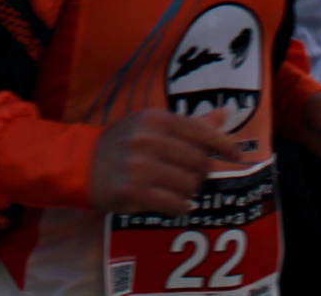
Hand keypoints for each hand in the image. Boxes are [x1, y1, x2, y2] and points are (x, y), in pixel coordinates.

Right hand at [88, 108, 238, 215]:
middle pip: (198, 161)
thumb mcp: (152, 124)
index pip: (200, 132)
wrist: (83, 163)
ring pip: (189, 185)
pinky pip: (174, 204)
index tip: (237, 155)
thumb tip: (226, 114)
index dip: (223, 145)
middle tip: (189, 176)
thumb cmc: (124, 142)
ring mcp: (140, 166)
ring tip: (177, 189)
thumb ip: (190, 123)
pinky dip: (181, 207)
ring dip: (189, 191)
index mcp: (156, 119)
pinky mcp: (134, 191)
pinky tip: (176, 204)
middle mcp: (148, 139)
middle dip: (200, 172)